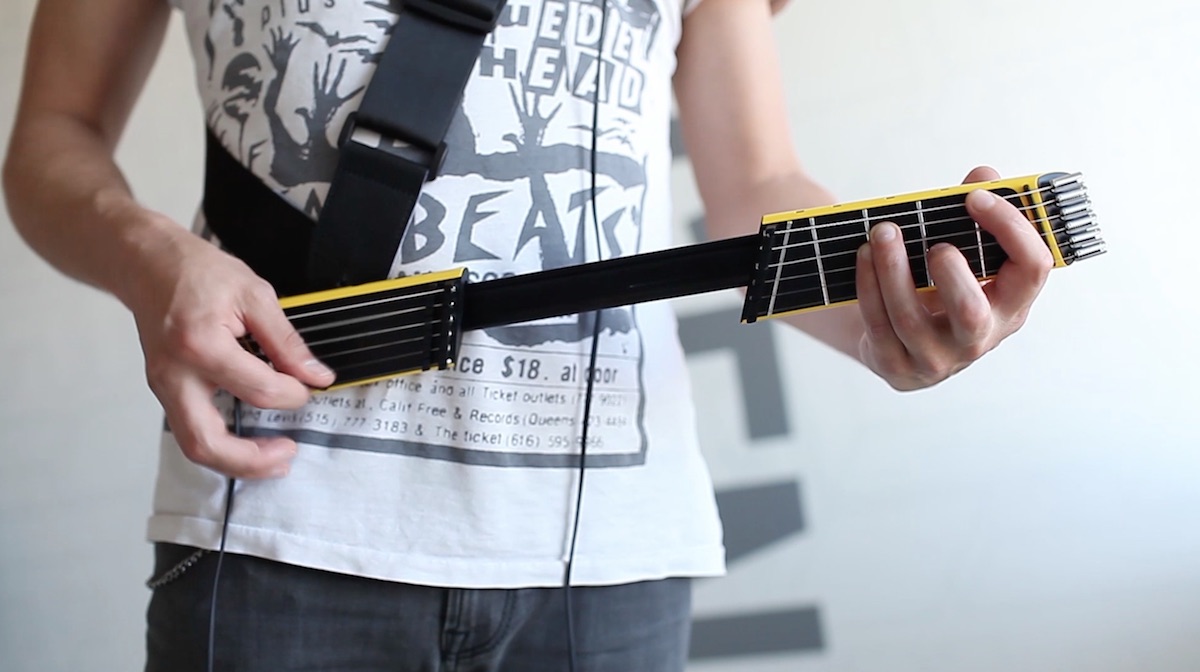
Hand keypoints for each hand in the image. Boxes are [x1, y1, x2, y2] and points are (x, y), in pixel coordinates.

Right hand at [126, 221, 334, 477]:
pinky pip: (191, 430)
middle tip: (288, 456)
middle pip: (207, 442)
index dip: (293, 394)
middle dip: (252, 461)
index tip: (310, 386)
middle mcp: (175, 374)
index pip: (258, 390)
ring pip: (194, 445)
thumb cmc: (196, 271)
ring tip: (273, 460)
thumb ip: (286, 341)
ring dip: (236, 462)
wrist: (146, 264)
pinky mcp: (164, 391)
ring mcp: (163, 387)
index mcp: (201, 345)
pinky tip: (249, 441)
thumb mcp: (254, 294)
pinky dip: (222, 444)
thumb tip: (315, 375)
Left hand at [855, 166, 1053, 390]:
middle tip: (935, 243)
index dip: (1010, 229)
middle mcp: (980, 338)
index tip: (976, 198)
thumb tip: (983, 174)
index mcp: (1011, 305)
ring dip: (893, 269)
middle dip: (950, 274)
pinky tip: (864, 255)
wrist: (898, 342)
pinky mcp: (896, 366)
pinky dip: (869, 284)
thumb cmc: (939, 290)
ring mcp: (936, 359)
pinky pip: (879, 325)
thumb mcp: (964, 254)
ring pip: (911, 319)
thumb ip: (974, 216)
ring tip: (882, 232)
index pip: (1033, 268)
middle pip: (972, 312)